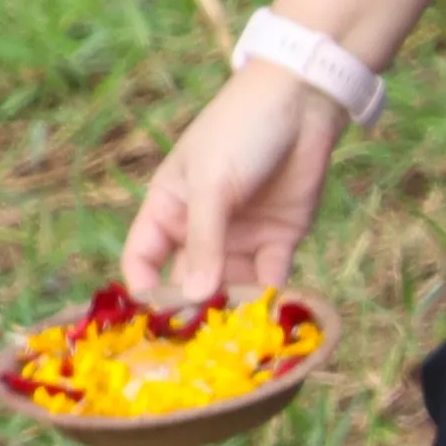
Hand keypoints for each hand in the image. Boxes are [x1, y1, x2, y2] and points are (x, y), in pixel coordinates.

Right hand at [116, 68, 339, 310]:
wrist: (302, 104)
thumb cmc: (240, 130)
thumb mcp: (212, 183)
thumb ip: (205, 239)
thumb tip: (195, 294)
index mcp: (168, 209)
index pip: (143, 257)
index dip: (145, 288)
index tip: (154, 317)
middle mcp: (200, 230)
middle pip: (189, 281)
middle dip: (194, 310)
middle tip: (201, 341)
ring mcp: (239, 239)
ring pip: (231, 288)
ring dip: (235, 310)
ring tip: (238, 334)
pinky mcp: (278, 243)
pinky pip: (271, 281)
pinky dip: (272, 299)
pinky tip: (272, 317)